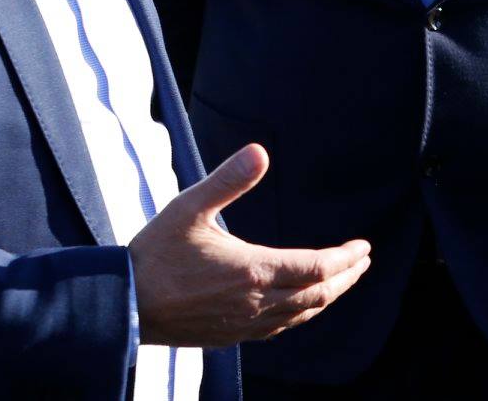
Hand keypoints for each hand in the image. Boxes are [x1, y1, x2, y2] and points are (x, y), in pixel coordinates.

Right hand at [129, 144, 371, 346]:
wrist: (124, 305)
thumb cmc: (155, 254)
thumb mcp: (190, 207)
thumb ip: (228, 180)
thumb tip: (260, 151)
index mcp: (253, 271)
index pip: (318, 267)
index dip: (346, 257)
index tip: (364, 246)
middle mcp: (256, 303)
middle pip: (318, 294)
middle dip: (346, 277)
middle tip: (363, 262)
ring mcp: (244, 324)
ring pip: (301, 314)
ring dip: (327, 297)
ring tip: (341, 282)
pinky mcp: (230, 337)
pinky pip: (279, 329)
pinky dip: (301, 314)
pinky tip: (300, 307)